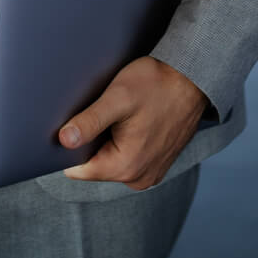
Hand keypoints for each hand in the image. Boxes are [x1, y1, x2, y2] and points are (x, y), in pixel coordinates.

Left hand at [59, 57, 208, 189]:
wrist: (193, 79)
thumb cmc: (157, 85)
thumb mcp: (118, 98)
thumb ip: (89, 121)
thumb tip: (64, 140)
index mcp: (126, 167)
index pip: (78, 169)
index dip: (70, 146)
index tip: (78, 123)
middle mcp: (138, 178)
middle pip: (94, 166)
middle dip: (92, 142)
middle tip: (104, 114)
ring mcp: (149, 173)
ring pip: (110, 162)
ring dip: (107, 141)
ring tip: (120, 116)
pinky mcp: (156, 165)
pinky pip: (127, 159)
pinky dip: (123, 142)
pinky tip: (131, 122)